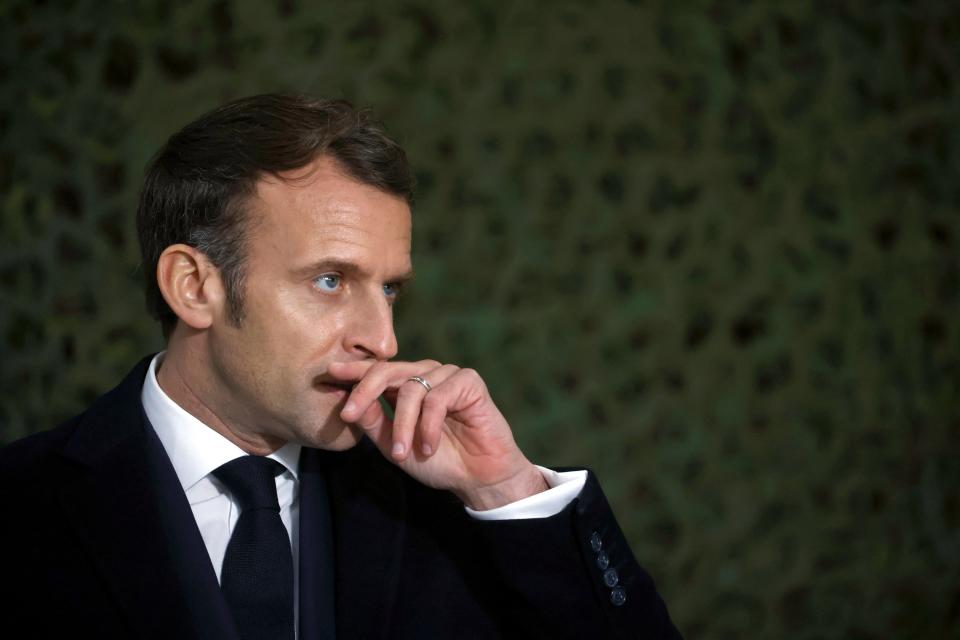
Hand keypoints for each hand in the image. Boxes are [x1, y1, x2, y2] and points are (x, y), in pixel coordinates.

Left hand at [327, 359, 547, 509]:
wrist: (478, 478)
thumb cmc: (439, 462)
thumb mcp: (395, 445)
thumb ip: (374, 422)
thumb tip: (346, 401)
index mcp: (409, 386)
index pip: (378, 372)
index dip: (354, 371)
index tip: (330, 373)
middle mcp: (427, 375)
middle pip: (388, 371)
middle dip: (364, 392)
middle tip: (348, 414)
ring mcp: (448, 375)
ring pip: (411, 389)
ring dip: (404, 425)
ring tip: (404, 454)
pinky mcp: (469, 382)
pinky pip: (437, 398)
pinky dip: (429, 425)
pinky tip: (430, 447)